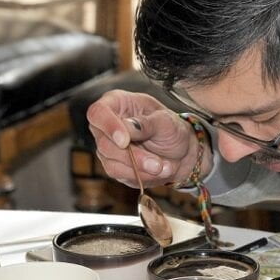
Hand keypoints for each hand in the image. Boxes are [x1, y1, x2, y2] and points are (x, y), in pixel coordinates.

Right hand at [86, 90, 212, 188]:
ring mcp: (107, 147)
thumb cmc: (171, 128)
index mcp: (117, 103)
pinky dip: (141, 176)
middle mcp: (106, 125)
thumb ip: (146, 123)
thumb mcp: (166, 121)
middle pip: (104, 143)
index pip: (98, 112)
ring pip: (111, 163)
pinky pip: (120, 175)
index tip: (125, 141)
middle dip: (134, 156)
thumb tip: (127, 127)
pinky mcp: (114, 166)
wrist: (180, 151)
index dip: (109, 126)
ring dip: (140, 169)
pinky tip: (159, 172)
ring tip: (165, 168)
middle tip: (158, 164)